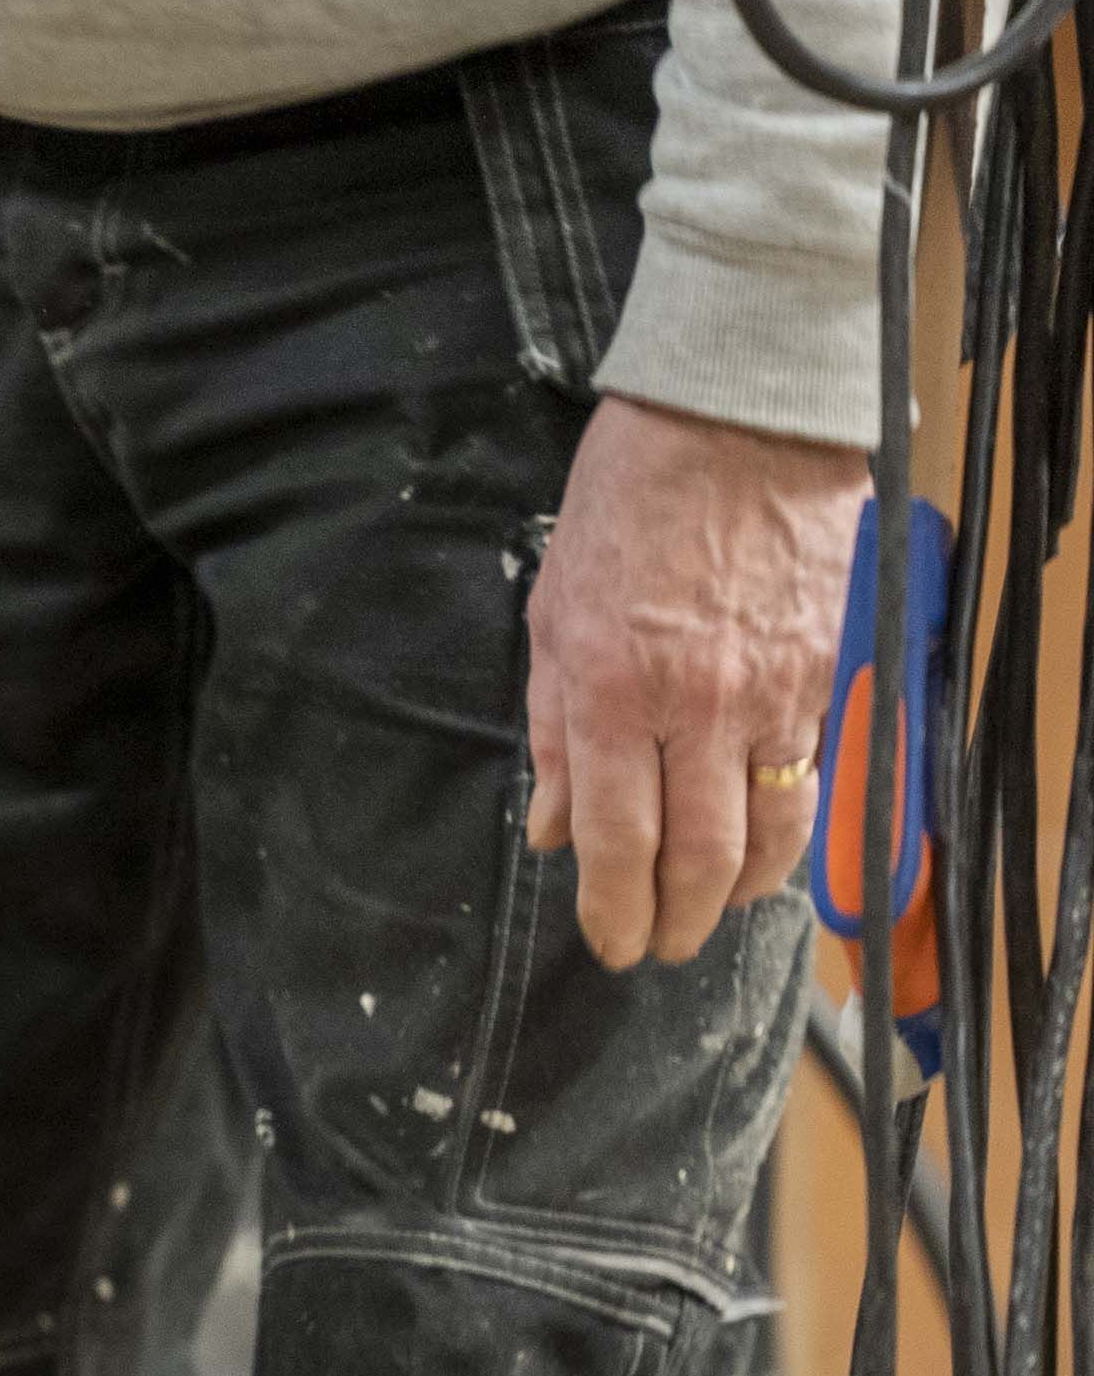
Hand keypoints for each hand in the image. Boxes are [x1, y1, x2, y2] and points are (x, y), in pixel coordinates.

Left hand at [523, 394, 865, 966]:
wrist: (737, 425)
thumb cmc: (627, 508)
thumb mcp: (553, 616)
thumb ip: (552, 731)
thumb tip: (548, 828)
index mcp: (610, 692)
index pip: (613, 838)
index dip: (611, 908)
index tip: (609, 943)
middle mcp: (694, 708)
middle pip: (696, 856)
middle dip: (675, 921)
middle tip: (658, 950)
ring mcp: (772, 695)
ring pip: (769, 834)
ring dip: (740, 896)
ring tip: (712, 917)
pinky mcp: (827, 677)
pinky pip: (810, 780)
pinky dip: (788, 837)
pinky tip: (765, 857)